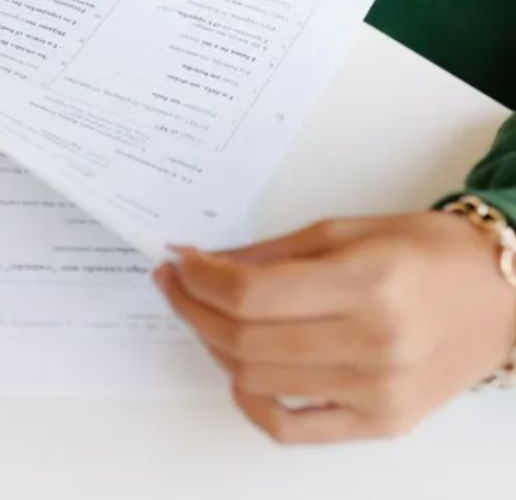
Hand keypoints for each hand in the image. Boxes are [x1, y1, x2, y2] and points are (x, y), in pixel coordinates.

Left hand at [154, 213, 515, 443]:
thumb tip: (201, 263)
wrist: (503, 297)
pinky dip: (252, 403)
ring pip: (256, 381)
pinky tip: (241, 372)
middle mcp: (374, 343)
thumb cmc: (428, 255)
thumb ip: (268, 253)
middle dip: (193, 309)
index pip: (249, 294)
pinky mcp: (380, 423)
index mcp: (366, 283)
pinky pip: (290, 428)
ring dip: (215, 346)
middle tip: (176, 286)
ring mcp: (377, 391)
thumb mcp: (345, 232)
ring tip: (208, 318)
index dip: (198, 279)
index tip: (178, 263)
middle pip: (244, 340)